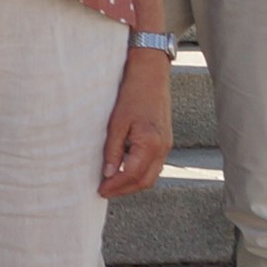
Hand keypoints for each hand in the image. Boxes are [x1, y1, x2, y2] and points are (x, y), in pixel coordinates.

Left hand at [99, 51, 172, 198]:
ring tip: (112, 183)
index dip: (116, 187)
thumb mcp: (116, 123)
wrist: (151, 76)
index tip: (100, 190)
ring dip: (133, 182)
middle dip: (125, 190)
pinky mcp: (165, 141)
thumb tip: (108, 174)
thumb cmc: (132, 95)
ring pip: (152, 175)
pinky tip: (124, 169)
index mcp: (151, 144)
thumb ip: (113, 150)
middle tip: (105, 191)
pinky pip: (154, 164)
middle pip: (146, 181)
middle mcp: (163, 148)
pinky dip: (140, 172)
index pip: (134, 176)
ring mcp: (166, 145)